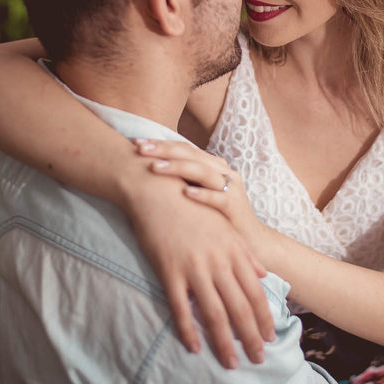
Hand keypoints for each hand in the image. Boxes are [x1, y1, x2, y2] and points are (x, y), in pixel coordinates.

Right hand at [120, 164, 274, 368]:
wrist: (158, 190)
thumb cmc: (192, 205)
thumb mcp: (224, 226)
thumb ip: (245, 252)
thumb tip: (263, 273)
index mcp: (234, 250)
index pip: (255, 292)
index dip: (264, 317)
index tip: (270, 337)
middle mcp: (219, 261)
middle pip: (240, 307)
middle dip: (252, 337)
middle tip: (259, 359)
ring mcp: (195, 267)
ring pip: (215, 313)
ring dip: (225, 342)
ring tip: (232, 363)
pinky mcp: (170, 270)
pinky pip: (181, 308)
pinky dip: (189, 330)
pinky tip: (195, 348)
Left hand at [134, 139, 268, 255]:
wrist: (249, 239)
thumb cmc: (216, 217)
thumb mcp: (198, 194)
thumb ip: (182, 181)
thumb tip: (147, 172)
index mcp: (211, 165)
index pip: (183, 148)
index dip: (160, 144)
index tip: (135, 144)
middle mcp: (221, 171)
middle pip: (190, 154)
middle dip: (163, 150)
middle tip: (139, 149)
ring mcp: (231, 187)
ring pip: (202, 171)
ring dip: (178, 168)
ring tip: (155, 168)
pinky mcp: (236, 206)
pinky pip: (218, 197)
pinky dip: (202, 194)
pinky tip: (185, 193)